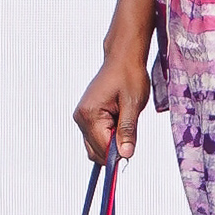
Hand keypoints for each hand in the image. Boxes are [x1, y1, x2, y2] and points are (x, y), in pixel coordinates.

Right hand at [73, 48, 150, 163]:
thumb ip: (127, 131)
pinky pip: (95, 137)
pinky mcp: (86, 117)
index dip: (119, 152)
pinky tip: (118, 120)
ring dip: (112, 141)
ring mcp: (81, 118)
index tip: (132, 144)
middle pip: (96, 152)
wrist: (123, 59)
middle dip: (114, 148)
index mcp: (90, 115)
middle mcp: (81, 118)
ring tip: (123, 120)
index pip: (102, 150)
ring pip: (95, 146)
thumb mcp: (133, 105)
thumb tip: (126, 155)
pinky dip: (108, 135)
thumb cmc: (129, 76)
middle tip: (129, 128)